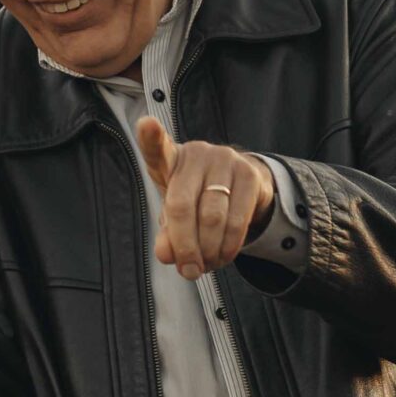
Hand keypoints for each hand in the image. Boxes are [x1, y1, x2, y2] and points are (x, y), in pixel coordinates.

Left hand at [136, 117, 276, 281]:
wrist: (241, 187)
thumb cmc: (197, 199)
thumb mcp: (175, 216)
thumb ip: (167, 235)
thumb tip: (167, 255)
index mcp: (170, 159)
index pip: (156, 148)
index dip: (150, 137)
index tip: (145, 125)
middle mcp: (197, 153)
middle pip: (182, 205)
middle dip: (184, 246)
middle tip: (188, 271)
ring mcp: (225, 159)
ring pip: (212, 217)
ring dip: (208, 250)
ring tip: (206, 265)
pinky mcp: (250, 174)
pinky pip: (237, 220)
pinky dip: (228, 246)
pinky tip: (223, 256)